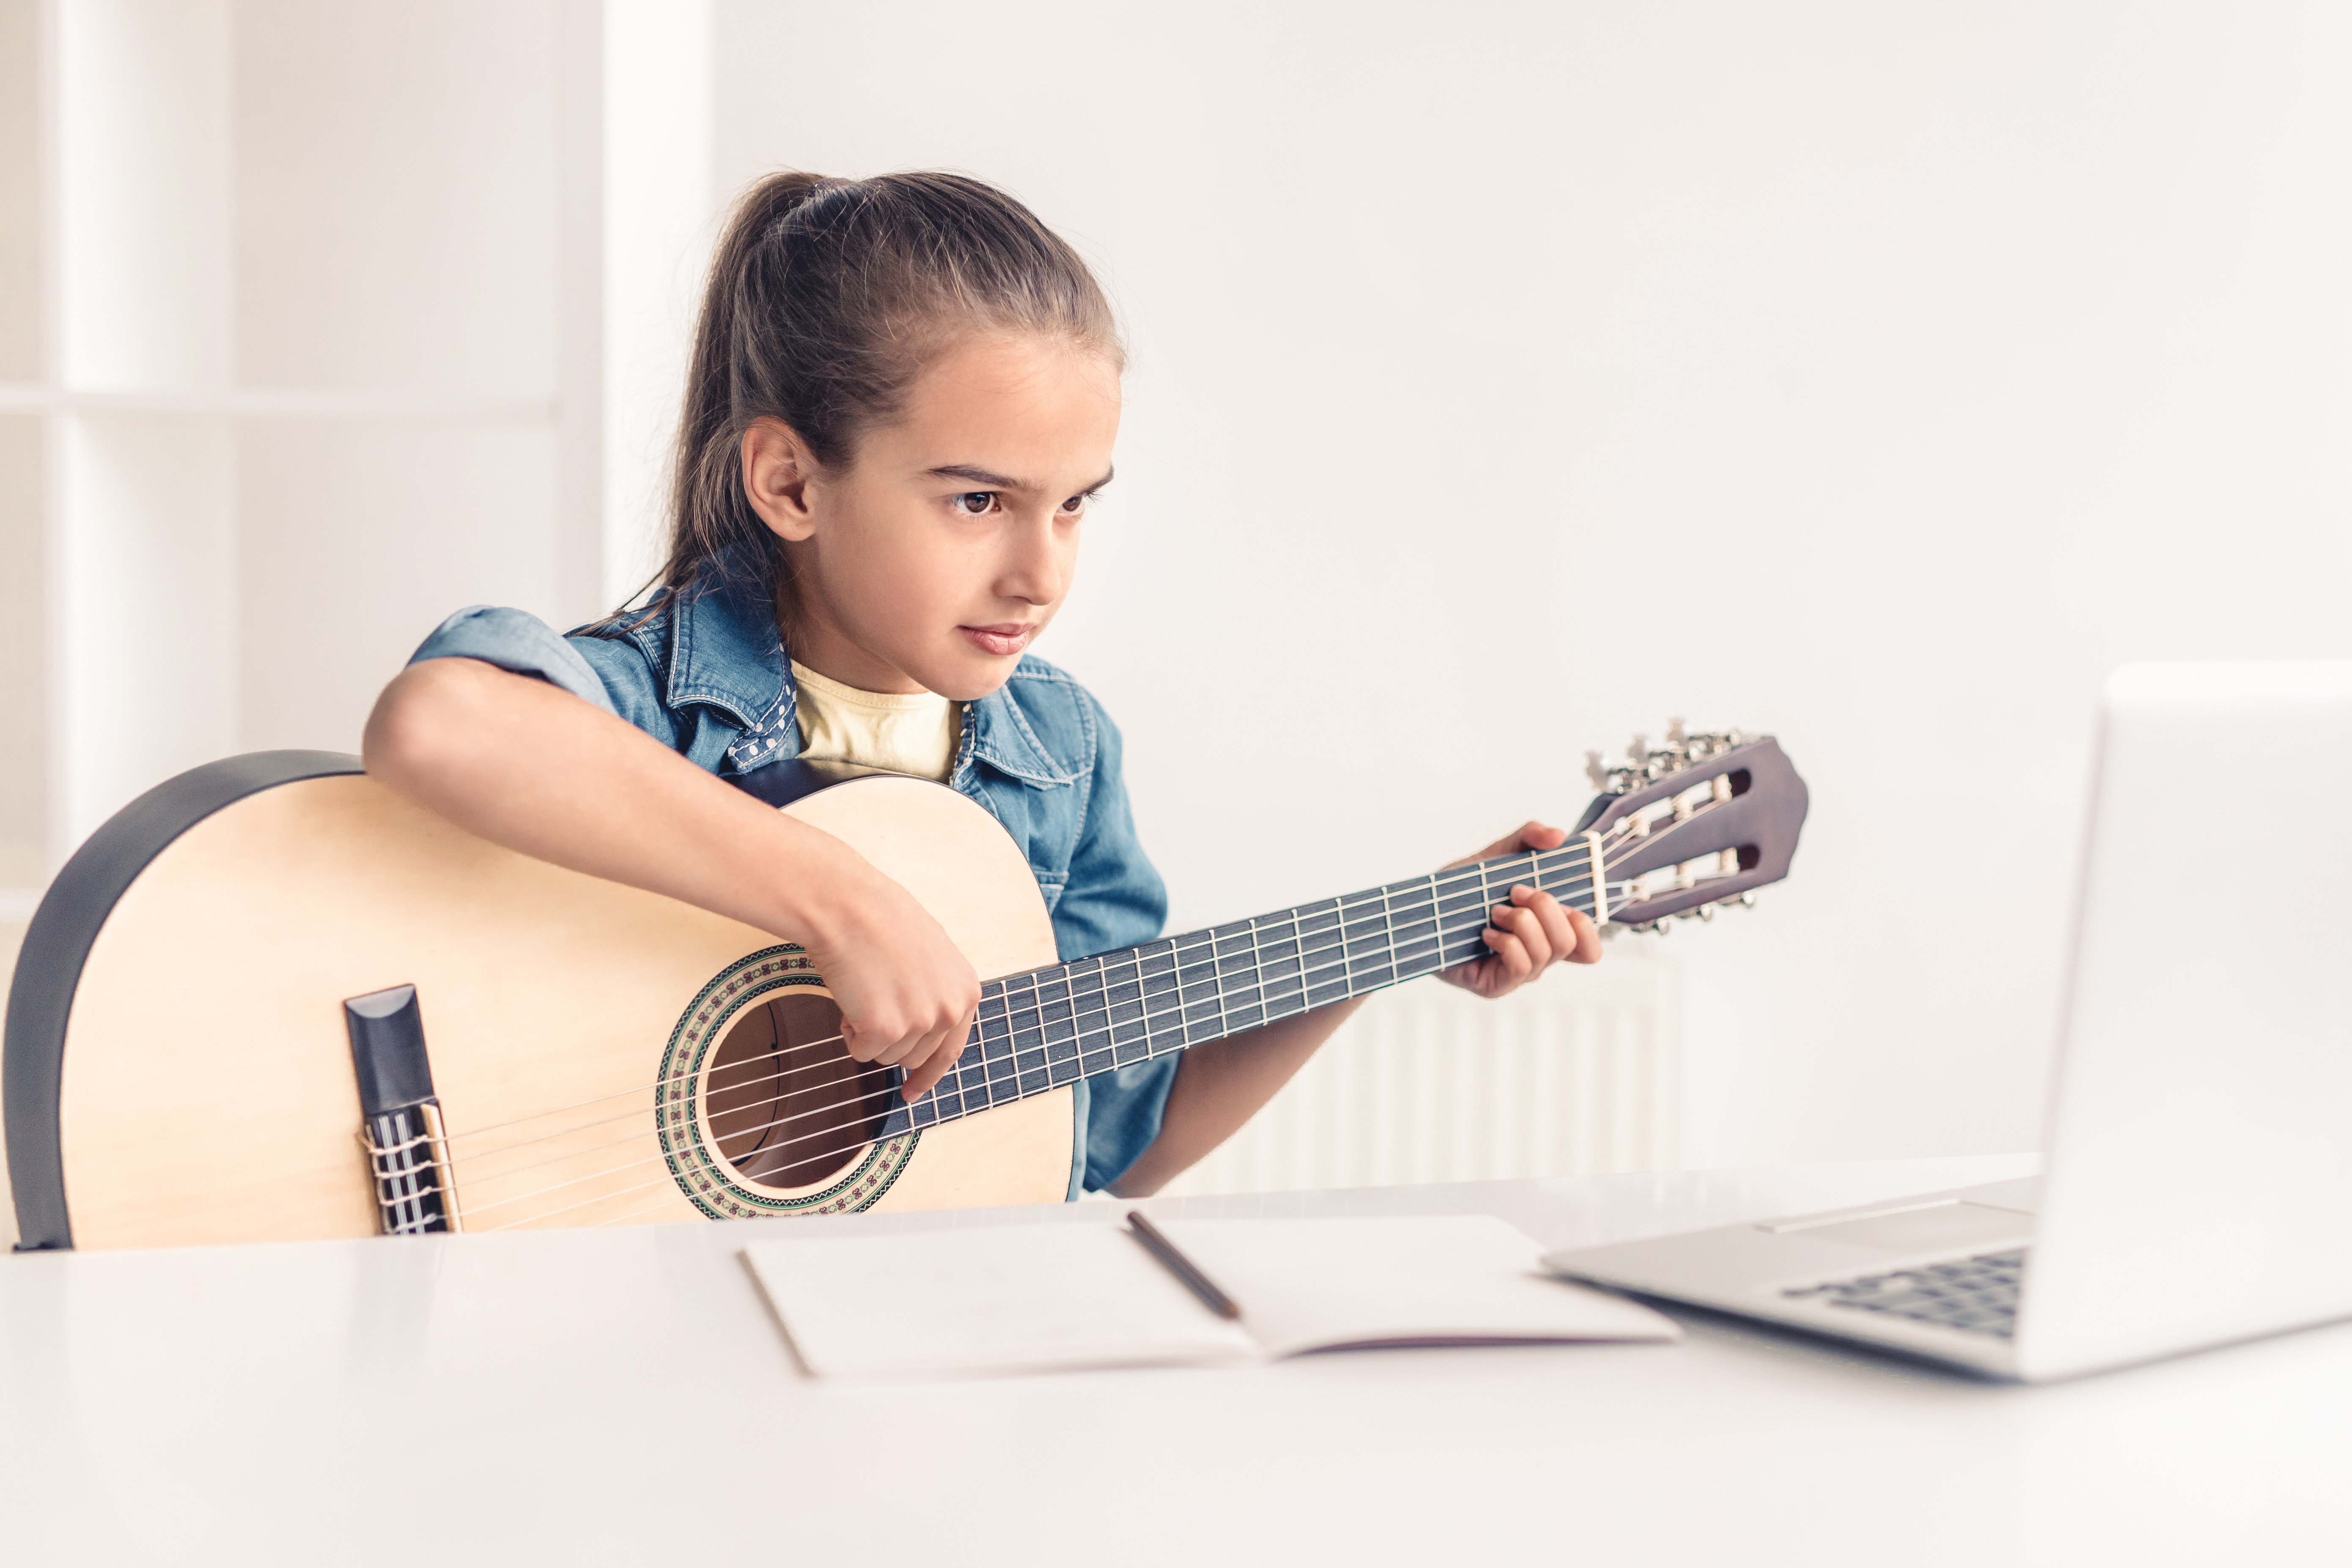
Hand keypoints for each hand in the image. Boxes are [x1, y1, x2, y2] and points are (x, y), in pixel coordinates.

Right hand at [797, 860, 981, 1101]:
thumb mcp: (931, 957)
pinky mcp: (887, 1029)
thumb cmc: (881, 922)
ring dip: (869, 1034)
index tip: (911, 1091)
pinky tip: (850, 998)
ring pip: (887, 1057)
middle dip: (889, 1041)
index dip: (929, 1075)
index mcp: (966, 991)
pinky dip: (849, 1032)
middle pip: (915, 1058)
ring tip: (863, 991)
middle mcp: (951, 1010)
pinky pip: (861, 1052)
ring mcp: (921, 1022)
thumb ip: (936, 994)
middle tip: (870, 1006)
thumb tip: (925, 1028)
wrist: (850, 906)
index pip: (952, 1050)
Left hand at [1436, 821, 1601, 999]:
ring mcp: (1518, 974)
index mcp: (1547, 934)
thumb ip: (1529, 837)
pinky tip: (1486, 932)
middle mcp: (1538, 957)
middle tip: (1515, 891)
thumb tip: (1558, 836)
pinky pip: (1521, 966)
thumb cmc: (1463, 889)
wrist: (1422, 910)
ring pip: (1546, 953)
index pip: (1589, 949)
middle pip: (1570, 943)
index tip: (1557, 896)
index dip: (1585, 924)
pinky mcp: (1496, 986)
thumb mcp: (1497, 855)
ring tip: (1494, 910)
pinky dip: (1507, 942)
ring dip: (1522, 922)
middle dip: (1546, 907)